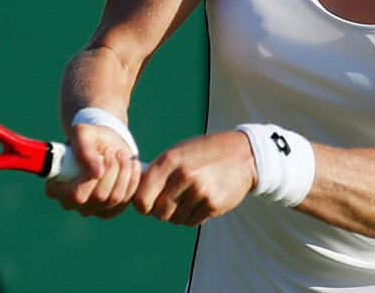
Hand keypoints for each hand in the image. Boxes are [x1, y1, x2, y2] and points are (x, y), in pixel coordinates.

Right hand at [44, 123, 140, 218]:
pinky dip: (132, 181)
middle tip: (114, 151)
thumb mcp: (82, 134)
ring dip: (124, 173)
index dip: (93, 177)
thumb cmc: (89, 137)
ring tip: (122, 155)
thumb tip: (97, 173)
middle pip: (99, 197)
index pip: (77, 195)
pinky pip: (124, 202)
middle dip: (112, 170)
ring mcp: (90, 209)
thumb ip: (84, 150)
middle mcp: (71, 203)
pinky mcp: (108, 211)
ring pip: (114, 199)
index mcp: (56, 187)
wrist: (104, 144)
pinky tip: (132, 165)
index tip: (103, 154)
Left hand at [134, 130, 256, 226]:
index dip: (141, 205)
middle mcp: (182, 176)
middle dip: (160, 211)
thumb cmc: (202, 153)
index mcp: (168, 161)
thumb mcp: (177, 152)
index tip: (147, 203)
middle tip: (168, 202)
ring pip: (175, 219)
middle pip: (158, 212)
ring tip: (186, 199)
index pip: (141, 198)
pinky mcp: (214, 204)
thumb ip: (156, 171)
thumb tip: (132, 191)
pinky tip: (199, 201)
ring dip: (177, 214)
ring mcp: (199, 191)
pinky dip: (192, 216)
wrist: (242, 155)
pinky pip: (192, 222)